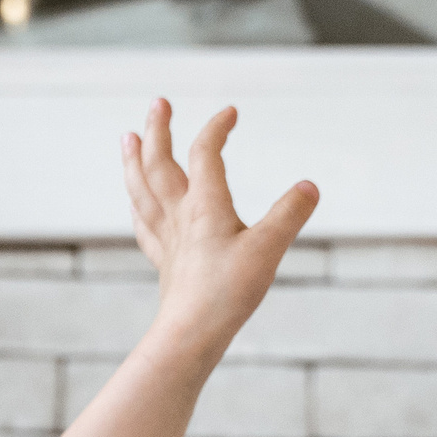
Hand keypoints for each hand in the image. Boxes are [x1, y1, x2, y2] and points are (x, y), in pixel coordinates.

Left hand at [119, 100, 319, 362]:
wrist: (191, 334)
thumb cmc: (228, 293)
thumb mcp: (268, 250)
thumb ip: (289, 215)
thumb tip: (309, 187)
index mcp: (205, 206)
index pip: (206, 153)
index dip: (217, 128)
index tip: (230, 112)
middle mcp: (180, 216)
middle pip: (160, 164)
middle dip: (158, 130)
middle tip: (158, 103)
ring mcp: (167, 239)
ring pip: (142, 190)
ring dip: (134, 161)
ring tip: (127, 139)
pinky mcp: (164, 262)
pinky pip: (144, 224)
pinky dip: (138, 204)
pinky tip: (136, 201)